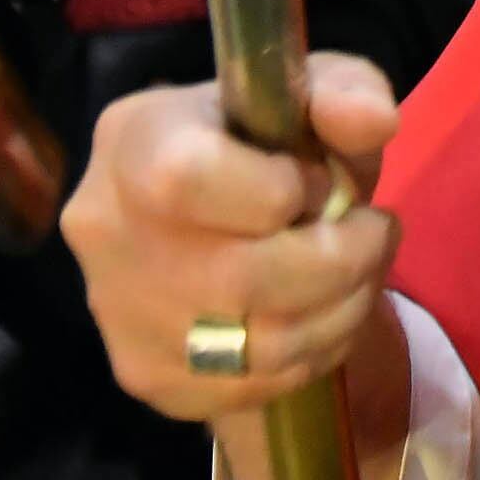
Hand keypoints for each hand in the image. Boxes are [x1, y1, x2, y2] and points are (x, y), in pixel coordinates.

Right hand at [63, 61, 404, 418]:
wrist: (220, 214)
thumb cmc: (268, 143)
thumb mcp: (312, 95)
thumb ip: (346, 92)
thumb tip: (372, 121)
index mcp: (134, 139)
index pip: (188, 180)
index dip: (281, 191)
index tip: (318, 182)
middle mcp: (105, 228)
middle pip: (238, 277)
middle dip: (340, 260)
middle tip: (374, 235)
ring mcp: (116, 311)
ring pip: (255, 345)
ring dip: (341, 312)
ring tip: (361, 273)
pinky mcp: (145, 374)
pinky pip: (248, 388)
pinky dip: (312, 356)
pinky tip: (325, 315)